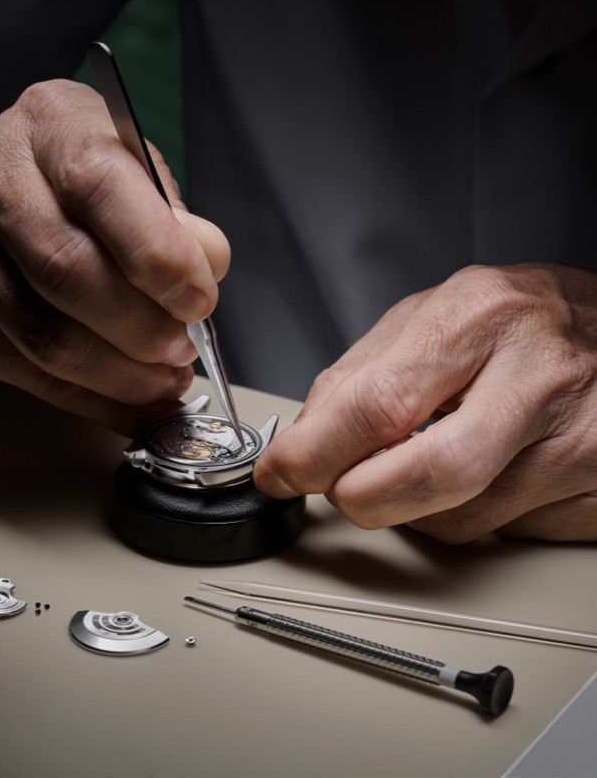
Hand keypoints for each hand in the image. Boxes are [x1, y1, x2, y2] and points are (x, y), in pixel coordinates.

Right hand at [0, 80, 229, 433]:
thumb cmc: (67, 195)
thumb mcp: (128, 179)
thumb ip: (171, 220)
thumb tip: (208, 264)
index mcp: (48, 124)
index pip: (99, 183)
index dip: (156, 253)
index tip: (198, 300)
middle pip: (67, 268)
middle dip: (142, 326)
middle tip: (182, 348)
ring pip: (47, 335)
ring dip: (122, 374)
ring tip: (163, 379)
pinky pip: (29, 373)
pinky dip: (93, 398)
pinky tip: (128, 398)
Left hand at [254, 264, 596, 542]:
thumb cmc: (521, 322)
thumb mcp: (436, 315)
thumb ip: (364, 370)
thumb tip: (305, 435)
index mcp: (478, 316)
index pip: (376, 402)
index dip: (313, 451)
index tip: (281, 472)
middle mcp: (536, 374)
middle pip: (425, 473)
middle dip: (357, 496)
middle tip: (337, 488)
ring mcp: (578, 438)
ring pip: (460, 519)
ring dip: (410, 509)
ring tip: (420, 463)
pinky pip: (504, 532)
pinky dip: (468, 514)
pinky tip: (479, 475)